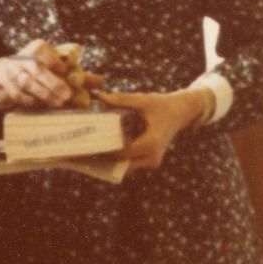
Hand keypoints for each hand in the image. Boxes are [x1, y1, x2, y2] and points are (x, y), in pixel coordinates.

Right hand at [0, 40, 103, 110]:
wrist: (7, 73)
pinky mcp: (7, 86)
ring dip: (43, 94)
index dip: (52, 59)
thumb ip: (78, 75)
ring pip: (26, 83)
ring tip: (59, 103)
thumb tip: (100, 82)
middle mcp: (23, 58)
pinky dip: (32, 101)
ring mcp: (12, 73)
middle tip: (67, 95)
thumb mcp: (58, 68)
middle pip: (36, 69)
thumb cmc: (41, 70)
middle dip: (51, 83)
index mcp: (37, 48)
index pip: (41, 49)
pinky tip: (44, 106)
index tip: (63, 70)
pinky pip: (18, 95)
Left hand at [95, 86, 213, 171]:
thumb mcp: (143, 100)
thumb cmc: (162, 105)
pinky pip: (129, 164)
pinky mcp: (149, 162)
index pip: (122, 153)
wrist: (181, 112)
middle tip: (81, 152)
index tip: (85, 144)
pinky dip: (116, 158)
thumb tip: (99, 96)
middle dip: (102, 159)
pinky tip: (100, 150)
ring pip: (124, 167)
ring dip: (108, 160)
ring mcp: (151, 162)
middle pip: (121, 164)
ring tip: (86, 152)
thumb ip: (121, 99)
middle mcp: (152, 158)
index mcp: (151, 144)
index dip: (104, 149)